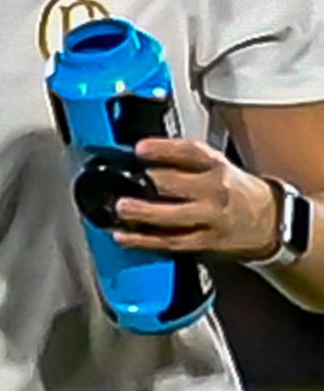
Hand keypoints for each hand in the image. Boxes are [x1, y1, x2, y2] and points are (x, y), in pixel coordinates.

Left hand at [111, 138, 280, 259]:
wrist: (270, 220)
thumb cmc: (235, 189)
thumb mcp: (216, 165)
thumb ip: (182, 160)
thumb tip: (137, 156)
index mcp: (216, 166)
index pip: (190, 152)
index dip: (162, 149)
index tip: (139, 149)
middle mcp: (214, 191)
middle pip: (176, 184)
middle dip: (146, 183)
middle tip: (120, 182)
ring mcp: (211, 218)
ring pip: (173, 217)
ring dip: (143, 213)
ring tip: (121, 209)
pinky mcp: (206, 241)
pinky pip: (172, 242)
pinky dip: (145, 241)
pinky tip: (124, 237)